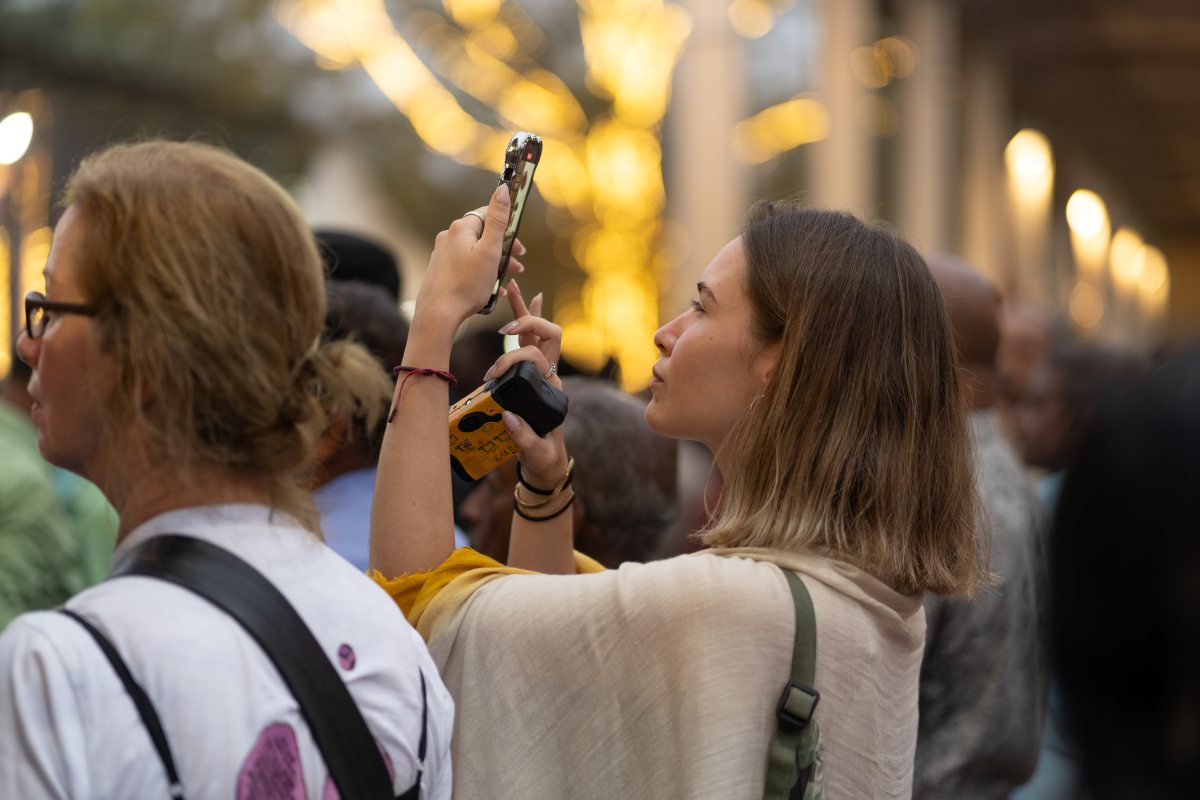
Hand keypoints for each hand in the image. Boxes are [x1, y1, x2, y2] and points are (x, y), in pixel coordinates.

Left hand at [412, 184, 525, 326]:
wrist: (439, 313)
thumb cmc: (467, 284)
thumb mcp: (490, 251)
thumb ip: (498, 219)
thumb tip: (503, 189)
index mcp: (462, 228)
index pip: (488, 215)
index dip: (506, 229)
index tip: (518, 247)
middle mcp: (449, 237)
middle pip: (482, 236)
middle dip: (502, 250)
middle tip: (517, 265)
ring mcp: (443, 254)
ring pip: (475, 252)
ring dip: (493, 263)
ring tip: (506, 280)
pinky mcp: (441, 270)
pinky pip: (466, 266)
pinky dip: (480, 274)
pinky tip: (490, 289)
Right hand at [488, 281, 567, 486]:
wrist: (548, 463)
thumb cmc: (544, 458)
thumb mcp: (537, 453)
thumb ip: (525, 438)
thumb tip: (508, 418)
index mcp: (552, 389)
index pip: (538, 358)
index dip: (518, 355)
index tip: (495, 369)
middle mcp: (549, 376)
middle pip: (545, 335)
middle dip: (526, 319)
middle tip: (505, 320)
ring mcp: (541, 373)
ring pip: (536, 334)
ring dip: (524, 310)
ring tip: (512, 287)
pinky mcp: (531, 375)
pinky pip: (529, 343)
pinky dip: (525, 323)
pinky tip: (525, 303)